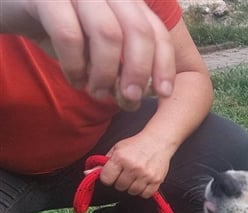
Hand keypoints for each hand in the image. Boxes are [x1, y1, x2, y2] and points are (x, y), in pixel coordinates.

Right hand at [0, 0, 175, 109]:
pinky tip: (74, 80)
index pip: (155, 30)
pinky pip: (69, 35)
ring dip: (105, 73)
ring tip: (97, 92)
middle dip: (138, 71)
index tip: (163, 93)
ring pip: (107, 34)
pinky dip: (75, 65)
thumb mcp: (96, 44)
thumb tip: (141, 93)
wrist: (10, 7)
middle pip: (138, 30)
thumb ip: (122, 60)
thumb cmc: (59, 27)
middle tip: (130, 99)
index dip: (163, 63)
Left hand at [99, 135, 171, 197]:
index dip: (108, 178)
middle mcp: (133, 167)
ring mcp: (146, 175)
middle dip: (121, 182)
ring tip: (135, 177)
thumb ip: (102, 163)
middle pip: (120, 186)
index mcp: (120, 158)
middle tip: (126, 174)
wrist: (158, 141)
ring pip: (132, 192)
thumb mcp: (116, 150)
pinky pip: (145, 194)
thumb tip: (87, 174)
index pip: (106, 179)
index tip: (113, 173)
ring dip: (132, 187)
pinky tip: (143, 182)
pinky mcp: (157, 180)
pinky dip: (143, 191)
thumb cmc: (135, 145)